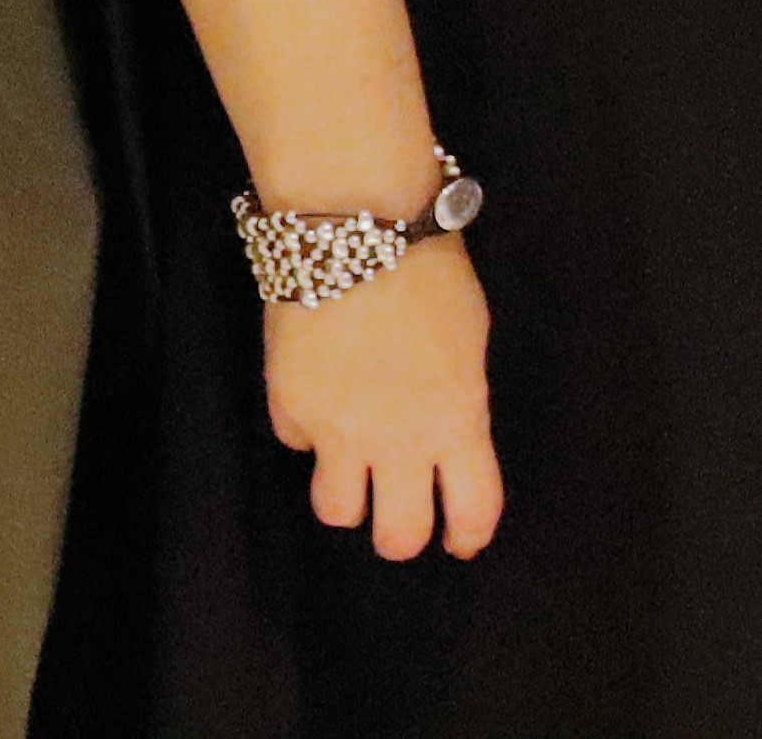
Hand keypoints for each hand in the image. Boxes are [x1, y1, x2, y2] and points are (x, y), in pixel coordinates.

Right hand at [260, 238, 500, 559]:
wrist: (356, 225)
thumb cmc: (429, 267)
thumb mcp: (468, 338)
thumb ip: (457, 397)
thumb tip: (443, 425)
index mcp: (457, 419)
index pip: (472, 510)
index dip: (467, 534)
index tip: (461, 537)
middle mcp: (398, 439)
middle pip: (398, 536)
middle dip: (402, 534)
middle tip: (401, 515)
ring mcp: (337, 430)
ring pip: (337, 510)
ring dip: (349, 496)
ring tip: (353, 467)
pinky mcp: (288, 407)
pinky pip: (297, 446)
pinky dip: (308, 433)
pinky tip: (318, 397)